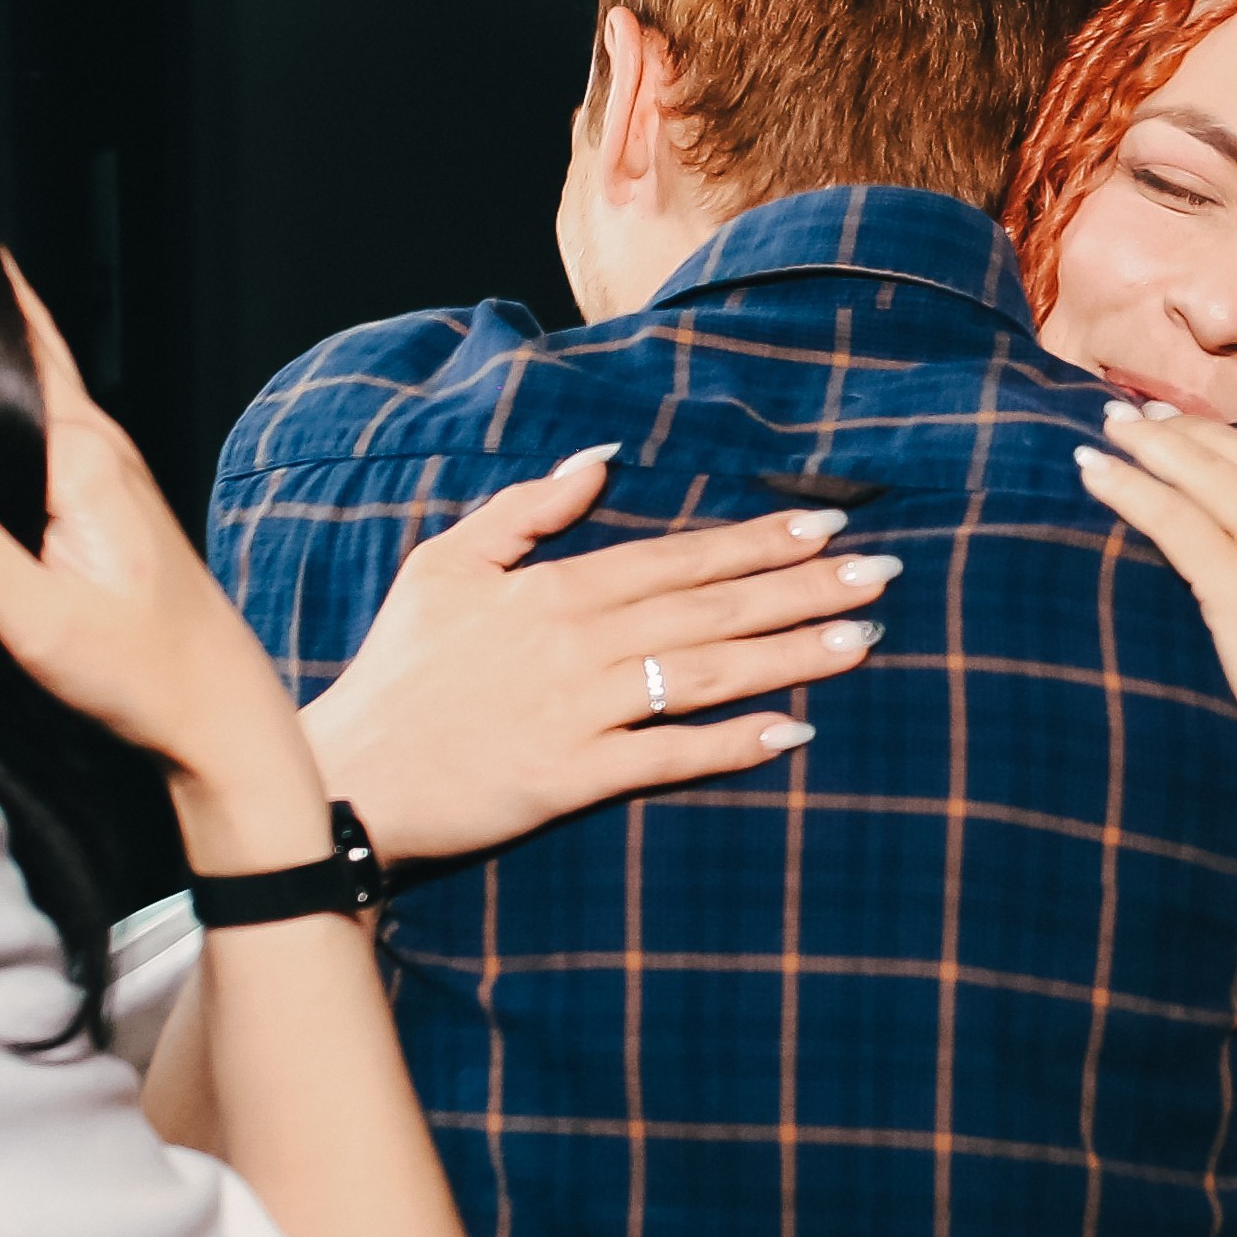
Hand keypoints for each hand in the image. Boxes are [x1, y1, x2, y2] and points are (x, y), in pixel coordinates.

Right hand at [0, 264, 316, 867]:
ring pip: (32, 396)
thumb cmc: (141, 675)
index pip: (24, 345)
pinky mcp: (100, 507)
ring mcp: (106, 475)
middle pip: (24, 357)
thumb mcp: (39, 619)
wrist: (217, 715)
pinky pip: (38, 434)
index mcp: (86, 456)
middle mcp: (101, 450)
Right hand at [302, 453, 893, 861]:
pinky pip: (668, 756)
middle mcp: (581, 643)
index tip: (827, 528)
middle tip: (883, 575)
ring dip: (791, 656)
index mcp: (558, 588)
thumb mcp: (447, 563)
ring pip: (707, 674)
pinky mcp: (574, 777)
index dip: (757, 541)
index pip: (679, 556)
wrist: (353, 772)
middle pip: (713, 609)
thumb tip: (600, 459)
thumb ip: (528, 509)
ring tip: (863, 640)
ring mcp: (581, 711)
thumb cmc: (401, 667)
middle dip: (803, 589)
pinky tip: (795, 732)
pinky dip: (732, 745)